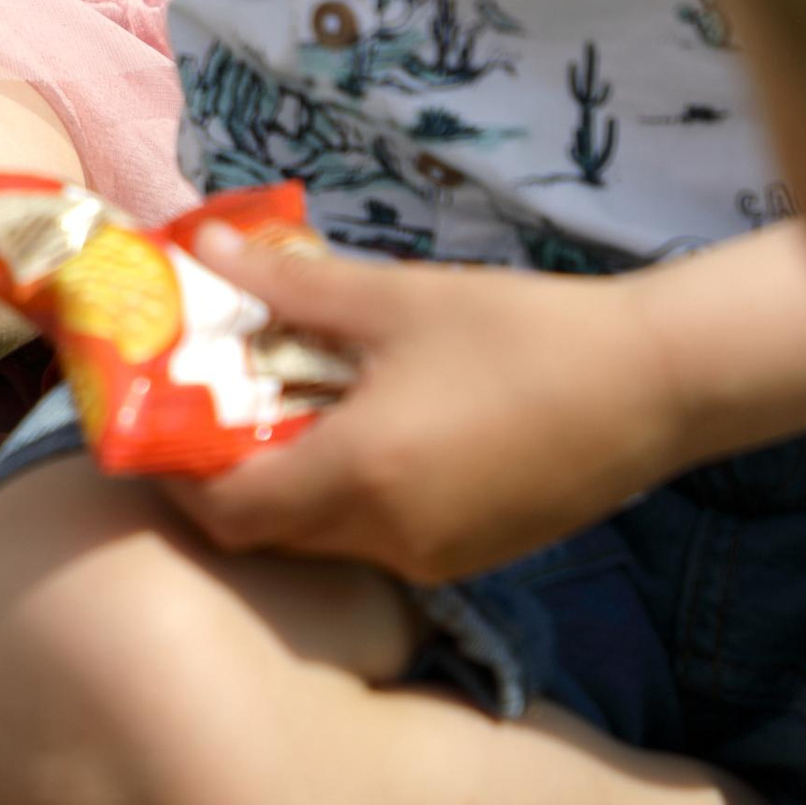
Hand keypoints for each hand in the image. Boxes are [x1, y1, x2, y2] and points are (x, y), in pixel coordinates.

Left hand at [165, 232, 681, 581]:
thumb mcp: (398, 298)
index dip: (175, 476)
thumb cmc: (523, 332)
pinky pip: (376, 540)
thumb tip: (205, 246)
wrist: (654, 384)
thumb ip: (291, 284)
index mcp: (362, 476)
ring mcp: (435, 558)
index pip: (229, 511)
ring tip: (278, 403)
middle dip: (223, 475)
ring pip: (322, 539)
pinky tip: (356, 427)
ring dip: (286, 484)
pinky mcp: (471, 556)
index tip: (151, 422)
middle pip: (269, 532)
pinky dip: (343, 496)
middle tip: (206, 405)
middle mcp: (390, 538)